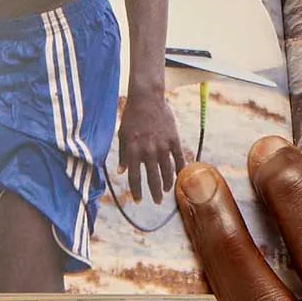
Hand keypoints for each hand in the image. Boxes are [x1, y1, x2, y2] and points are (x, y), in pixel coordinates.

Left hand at [116, 88, 185, 204]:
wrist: (146, 98)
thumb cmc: (131, 116)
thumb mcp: (122, 135)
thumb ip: (123, 154)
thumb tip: (121, 172)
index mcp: (133, 151)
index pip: (135, 177)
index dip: (136, 191)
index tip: (138, 200)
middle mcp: (148, 151)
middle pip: (153, 178)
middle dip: (154, 192)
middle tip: (156, 202)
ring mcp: (162, 145)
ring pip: (167, 171)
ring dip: (167, 183)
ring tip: (167, 190)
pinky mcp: (173, 139)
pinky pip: (178, 158)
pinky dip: (180, 169)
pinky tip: (179, 176)